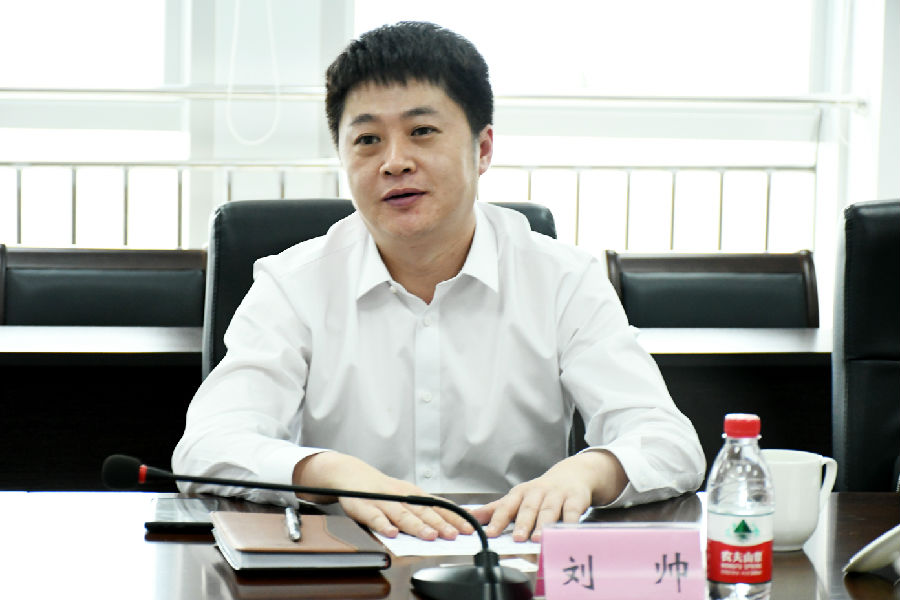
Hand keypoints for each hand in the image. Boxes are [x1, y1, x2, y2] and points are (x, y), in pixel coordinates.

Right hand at [292, 452, 473, 540]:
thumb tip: (445, 524)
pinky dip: (383, 525)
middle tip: (453, 535)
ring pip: (402, 514)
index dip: (453, 517)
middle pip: (423, 511)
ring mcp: (383, 500)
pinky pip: (374, 517)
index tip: (468, 527)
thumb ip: (422, 508)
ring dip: (416, 525)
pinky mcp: (364, 506)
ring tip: (429, 536)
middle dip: (440, 524)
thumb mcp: (404, 494)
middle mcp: (400, 496)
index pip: (437, 506)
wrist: (349, 473)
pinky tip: (391, 533)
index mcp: (412, 494)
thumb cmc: (380, 489)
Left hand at [470, 450, 626, 542]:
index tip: (490, 533)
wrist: (572, 474)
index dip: (497, 520)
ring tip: (538, 539)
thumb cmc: (541, 492)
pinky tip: (566, 533)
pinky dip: (569, 522)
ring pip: (549, 510)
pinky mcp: (575, 498)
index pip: (506, 507)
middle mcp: (537, 492)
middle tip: (517, 539)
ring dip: (543, 524)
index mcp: (520, 493)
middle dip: (522, 523)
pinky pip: (572, 511)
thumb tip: (470, 519)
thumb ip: (495, 510)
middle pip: (528, 508)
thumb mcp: (517, 497)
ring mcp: (557, 495)